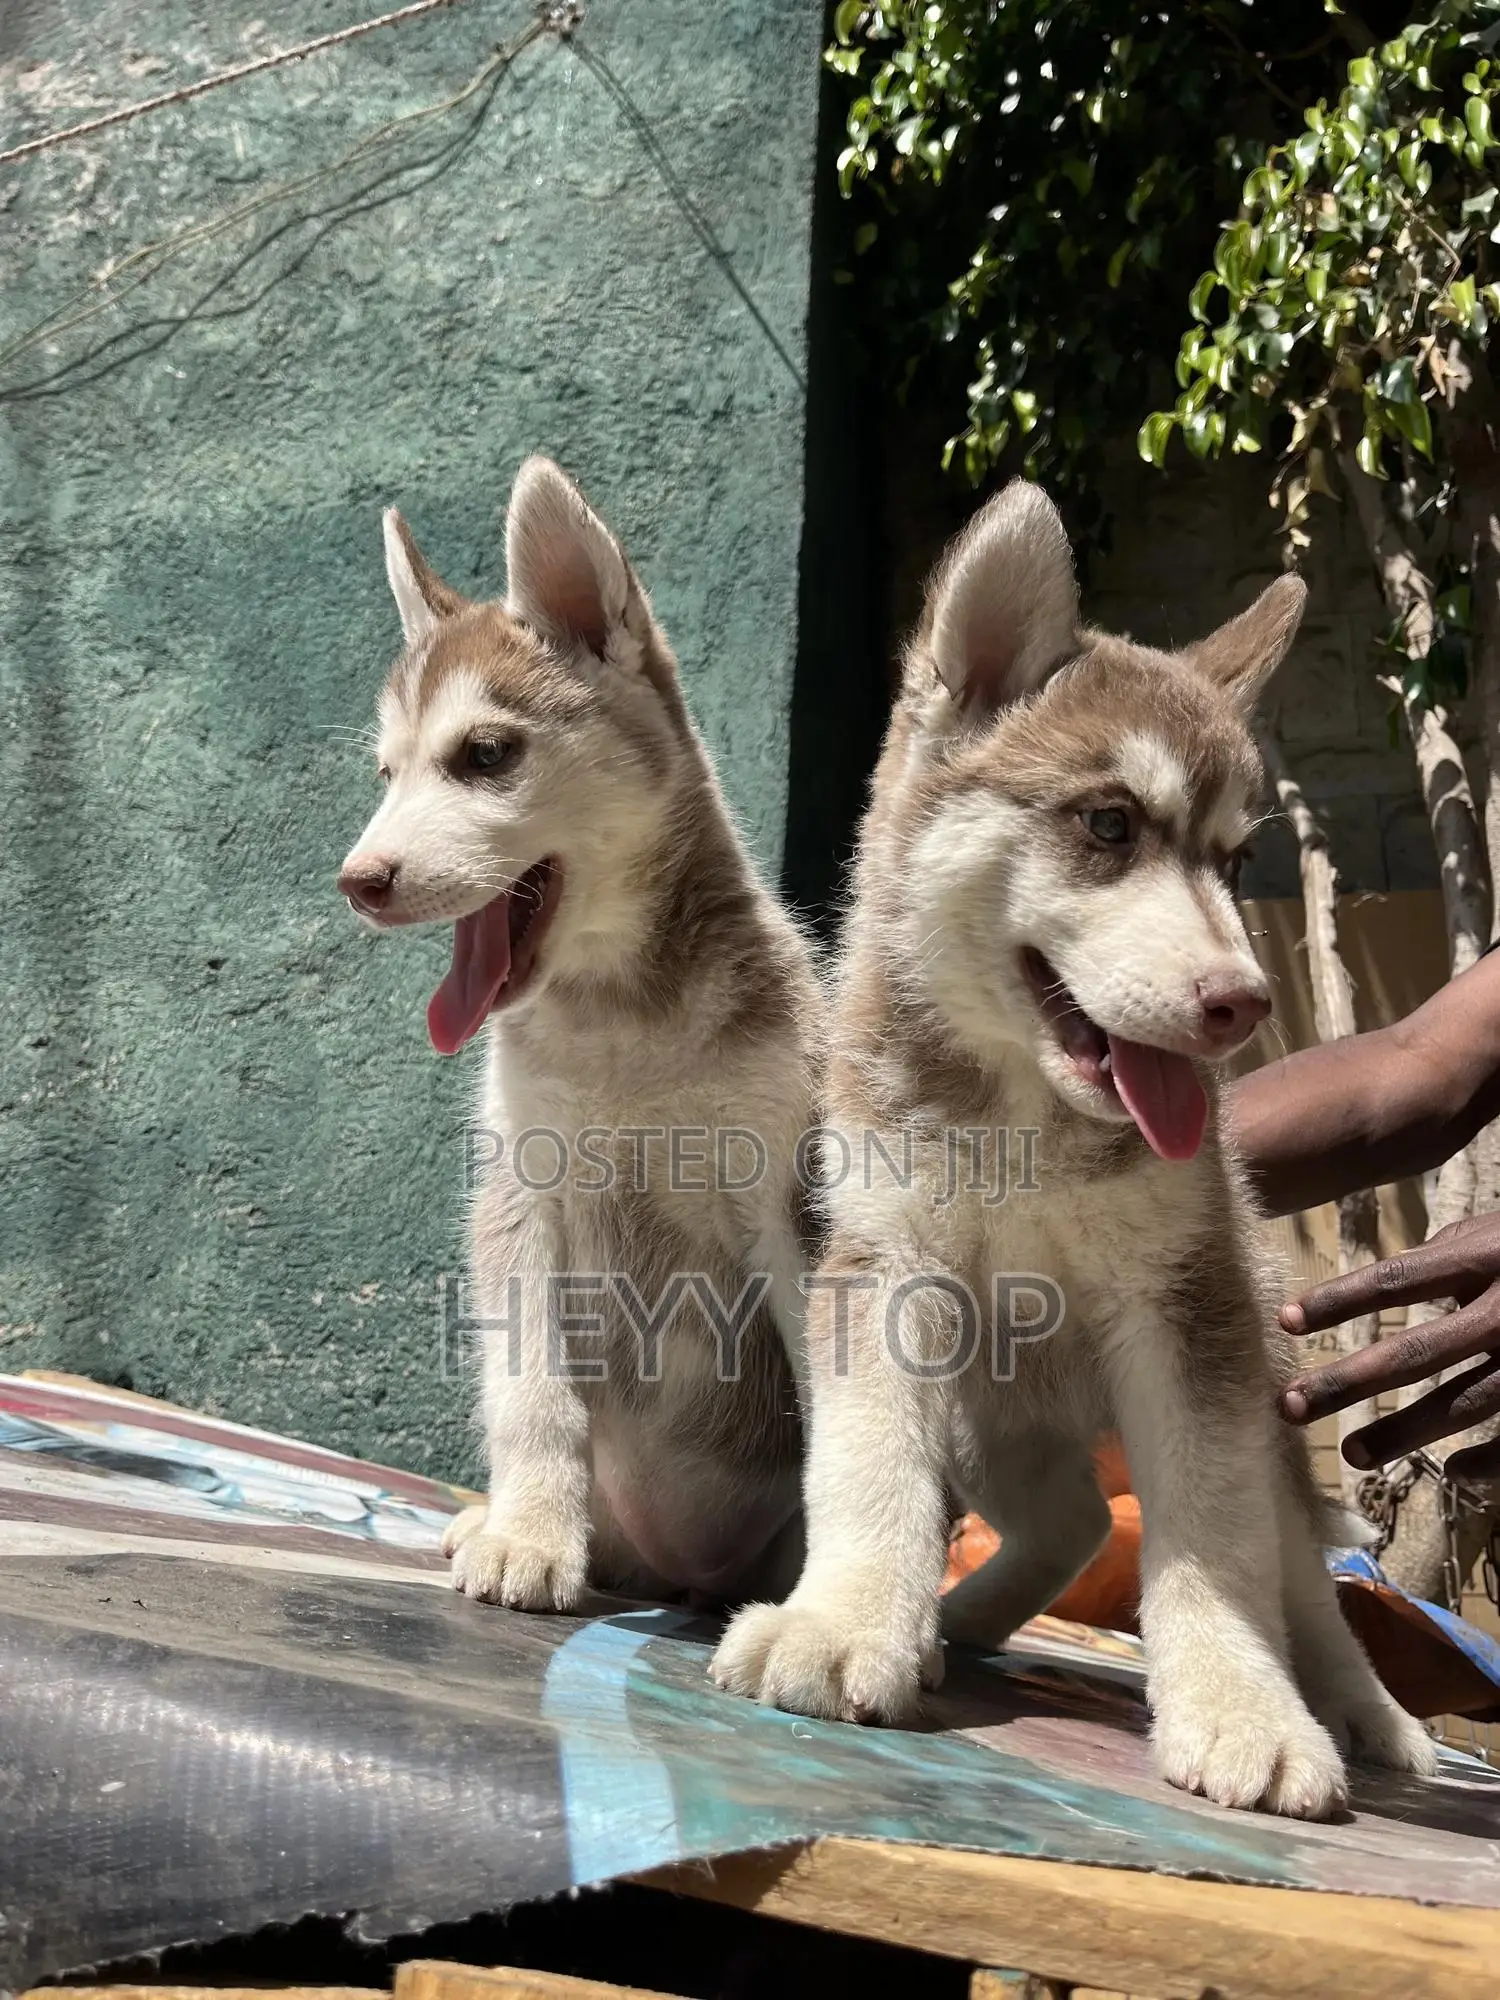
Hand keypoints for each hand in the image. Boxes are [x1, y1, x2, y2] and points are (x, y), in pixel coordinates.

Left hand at [1278, 1212, 1499, 1479]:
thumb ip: (1453, 1248)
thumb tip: (1402, 1271)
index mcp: (1488, 1256)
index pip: (1398, 1278)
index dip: (1340, 1300)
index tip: (1285, 1320)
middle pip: (1416, 1352)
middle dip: (1349, 1383)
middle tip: (1290, 1407)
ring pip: (1464, 1405)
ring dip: (1404, 1433)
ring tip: (1352, 1454)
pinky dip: (1491, 1462)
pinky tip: (1457, 1478)